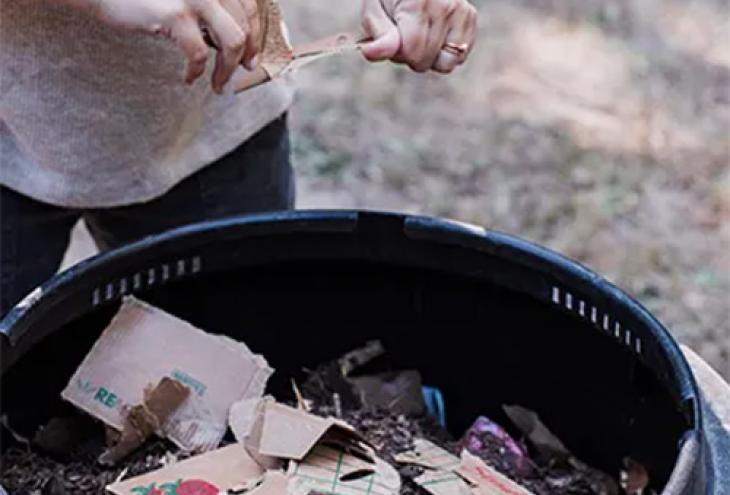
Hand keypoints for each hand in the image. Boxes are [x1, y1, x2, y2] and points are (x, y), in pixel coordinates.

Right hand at [68, 0, 260, 92]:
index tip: (252, 56)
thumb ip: (208, 8)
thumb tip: (235, 41)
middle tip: (241, 73)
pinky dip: (197, 72)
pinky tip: (189, 78)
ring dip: (228, 69)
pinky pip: (199, 53)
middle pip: (246, 25)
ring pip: (232, 41)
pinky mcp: (174, 14)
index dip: (256, 34)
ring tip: (218, 84)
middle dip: (247, 55)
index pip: (251, 5)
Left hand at [360, 0, 476, 73]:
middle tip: (404, 35)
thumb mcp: (374, 10)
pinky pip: (459, 57)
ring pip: (446, 63)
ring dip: (429, 57)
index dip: (397, 54)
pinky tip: (434, 36)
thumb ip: (377, 35)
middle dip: (410, 56)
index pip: (412, 51)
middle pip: (425, 60)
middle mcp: (446, 5)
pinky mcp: (470, 17)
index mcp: (419, 2)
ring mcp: (461, 11)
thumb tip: (371, 53)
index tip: (392, 40)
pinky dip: (445, 53)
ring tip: (420, 36)